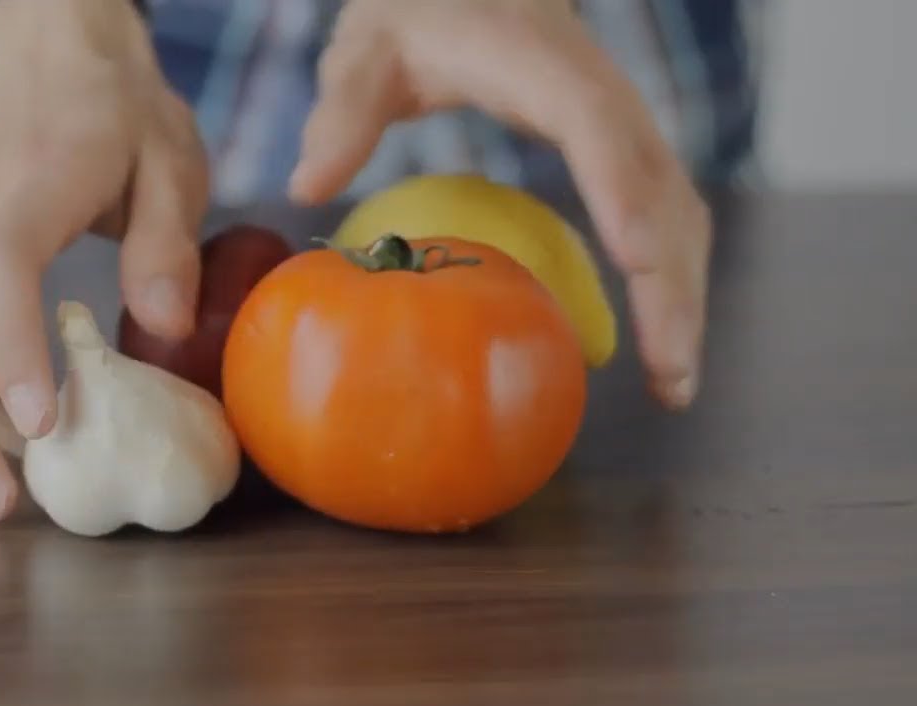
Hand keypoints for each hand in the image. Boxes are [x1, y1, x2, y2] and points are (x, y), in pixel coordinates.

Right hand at [0, 0, 208, 519]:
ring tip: (4, 493)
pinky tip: (7, 441)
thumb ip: (167, 239)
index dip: (12, 347)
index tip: (41, 424)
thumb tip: (165, 329)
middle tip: (2, 502)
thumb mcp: (169, 156)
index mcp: (32, 187)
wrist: (45, 62)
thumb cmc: (115, 112)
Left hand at [290, 0, 709, 409]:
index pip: (594, 125)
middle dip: (674, 282)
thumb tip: (306, 184)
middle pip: (659, 186)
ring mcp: (617, 118)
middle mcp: (597, 90)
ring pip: (675, 205)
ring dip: (683, 292)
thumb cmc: (416, 11)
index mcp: (539, 63)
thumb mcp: (366, 49)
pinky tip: (658, 331)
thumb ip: (342, 110)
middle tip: (671, 378)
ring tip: (674, 383)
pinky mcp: (618, 143)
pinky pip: (660, 209)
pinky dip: (669, 273)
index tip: (635, 260)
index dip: (621, 189)